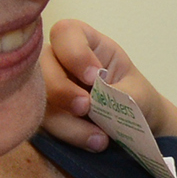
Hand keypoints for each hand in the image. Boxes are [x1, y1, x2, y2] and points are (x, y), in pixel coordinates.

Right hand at [36, 17, 176, 150]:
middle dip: (61, 90)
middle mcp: (59, 62)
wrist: (138, 126)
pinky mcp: (45, 116)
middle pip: (41, 67)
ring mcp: (48, 89)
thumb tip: (92, 104)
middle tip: (85, 108)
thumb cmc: (136, 97)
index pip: (65, 33)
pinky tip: (93, 144)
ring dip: (67, 122)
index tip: (95, 76)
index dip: (74, 53)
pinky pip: (43, 126)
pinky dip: (68, 137)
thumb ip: (114, 93)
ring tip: (100, 138)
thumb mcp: (135, 91)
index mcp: (84, 42)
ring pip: (39, 101)